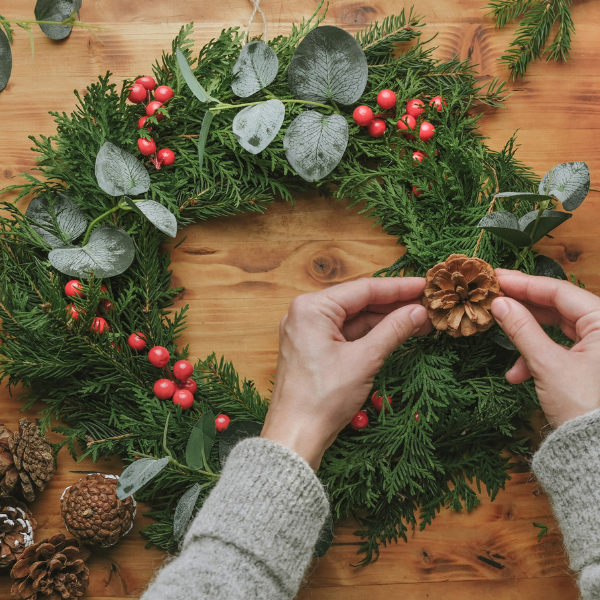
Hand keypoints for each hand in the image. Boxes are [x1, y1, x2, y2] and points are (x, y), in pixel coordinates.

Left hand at [261, 277, 430, 468]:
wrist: (296, 435)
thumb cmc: (323, 398)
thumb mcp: (365, 359)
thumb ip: (393, 330)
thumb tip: (418, 311)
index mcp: (311, 308)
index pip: (363, 289)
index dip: (398, 287)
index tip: (425, 285)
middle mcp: (306, 314)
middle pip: (358, 302)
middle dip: (394, 305)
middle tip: (427, 304)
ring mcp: (307, 331)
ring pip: (354, 318)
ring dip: (385, 321)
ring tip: (419, 321)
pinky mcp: (313, 349)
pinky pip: (346, 334)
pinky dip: (370, 335)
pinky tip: (396, 333)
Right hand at [491, 269, 599, 427]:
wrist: (597, 452)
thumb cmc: (583, 408)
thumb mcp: (547, 365)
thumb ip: (521, 329)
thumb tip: (499, 303)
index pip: (559, 290)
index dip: (524, 283)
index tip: (496, 278)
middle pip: (556, 307)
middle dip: (523, 309)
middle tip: (493, 300)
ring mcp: (596, 347)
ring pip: (554, 329)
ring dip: (526, 339)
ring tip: (504, 347)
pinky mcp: (588, 363)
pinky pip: (557, 348)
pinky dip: (536, 357)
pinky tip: (517, 375)